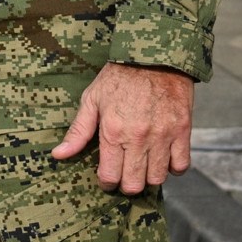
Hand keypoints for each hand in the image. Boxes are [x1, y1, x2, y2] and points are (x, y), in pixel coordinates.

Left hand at [50, 63, 194, 193]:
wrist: (154, 56)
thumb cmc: (119, 77)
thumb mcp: (92, 100)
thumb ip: (78, 131)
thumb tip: (59, 154)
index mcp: (113, 131)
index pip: (110, 176)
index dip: (106, 183)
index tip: (106, 179)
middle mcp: (138, 138)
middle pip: (135, 184)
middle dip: (127, 185)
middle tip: (124, 175)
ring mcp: (163, 136)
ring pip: (157, 178)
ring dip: (149, 178)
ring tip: (142, 166)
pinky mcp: (182, 131)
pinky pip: (181, 165)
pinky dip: (172, 168)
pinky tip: (162, 159)